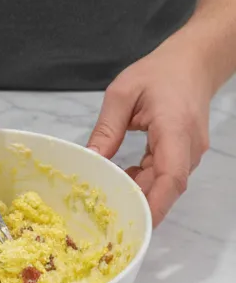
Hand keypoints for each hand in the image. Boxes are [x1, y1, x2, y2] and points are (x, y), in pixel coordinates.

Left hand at [87, 37, 212, 226]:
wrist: (193, 60)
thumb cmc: (159, 72)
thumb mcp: (122, 93)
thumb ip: (106, 129)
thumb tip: (90, 160)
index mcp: (175, 129)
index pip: (170, 177)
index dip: (154, 205)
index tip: (134, 222)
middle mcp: (188, 146)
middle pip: (166, 188)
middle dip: (138, 205)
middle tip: (104, 215)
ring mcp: (190, 152)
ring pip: (165, 186)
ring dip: (139, 193)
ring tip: (109, 195)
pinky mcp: (184, 154)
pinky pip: (165, 178)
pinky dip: (144, 183)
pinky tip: (123, 178)